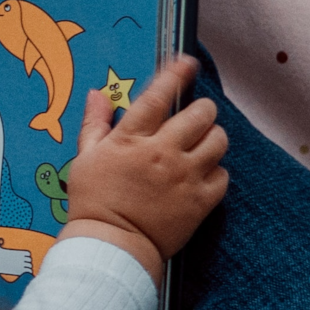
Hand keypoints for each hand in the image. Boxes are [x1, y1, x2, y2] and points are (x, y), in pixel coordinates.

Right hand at [59, 56, 227, 285]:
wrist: (110, 247)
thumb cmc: (93, 203)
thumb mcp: (85, 159)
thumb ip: (95, 124)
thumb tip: (98, 95)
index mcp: (131, 139)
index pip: (159, 94)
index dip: (176, 73)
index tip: (187, 62)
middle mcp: (162, 152)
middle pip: (201, 113)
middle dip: (201, 110)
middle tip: (194, 118)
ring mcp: (184, 177)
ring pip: (218, 140)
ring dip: (212, 137)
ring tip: (201, 145)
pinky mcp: (200, 201)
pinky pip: (223, 175)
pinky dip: (215, 173)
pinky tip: (200, 177)